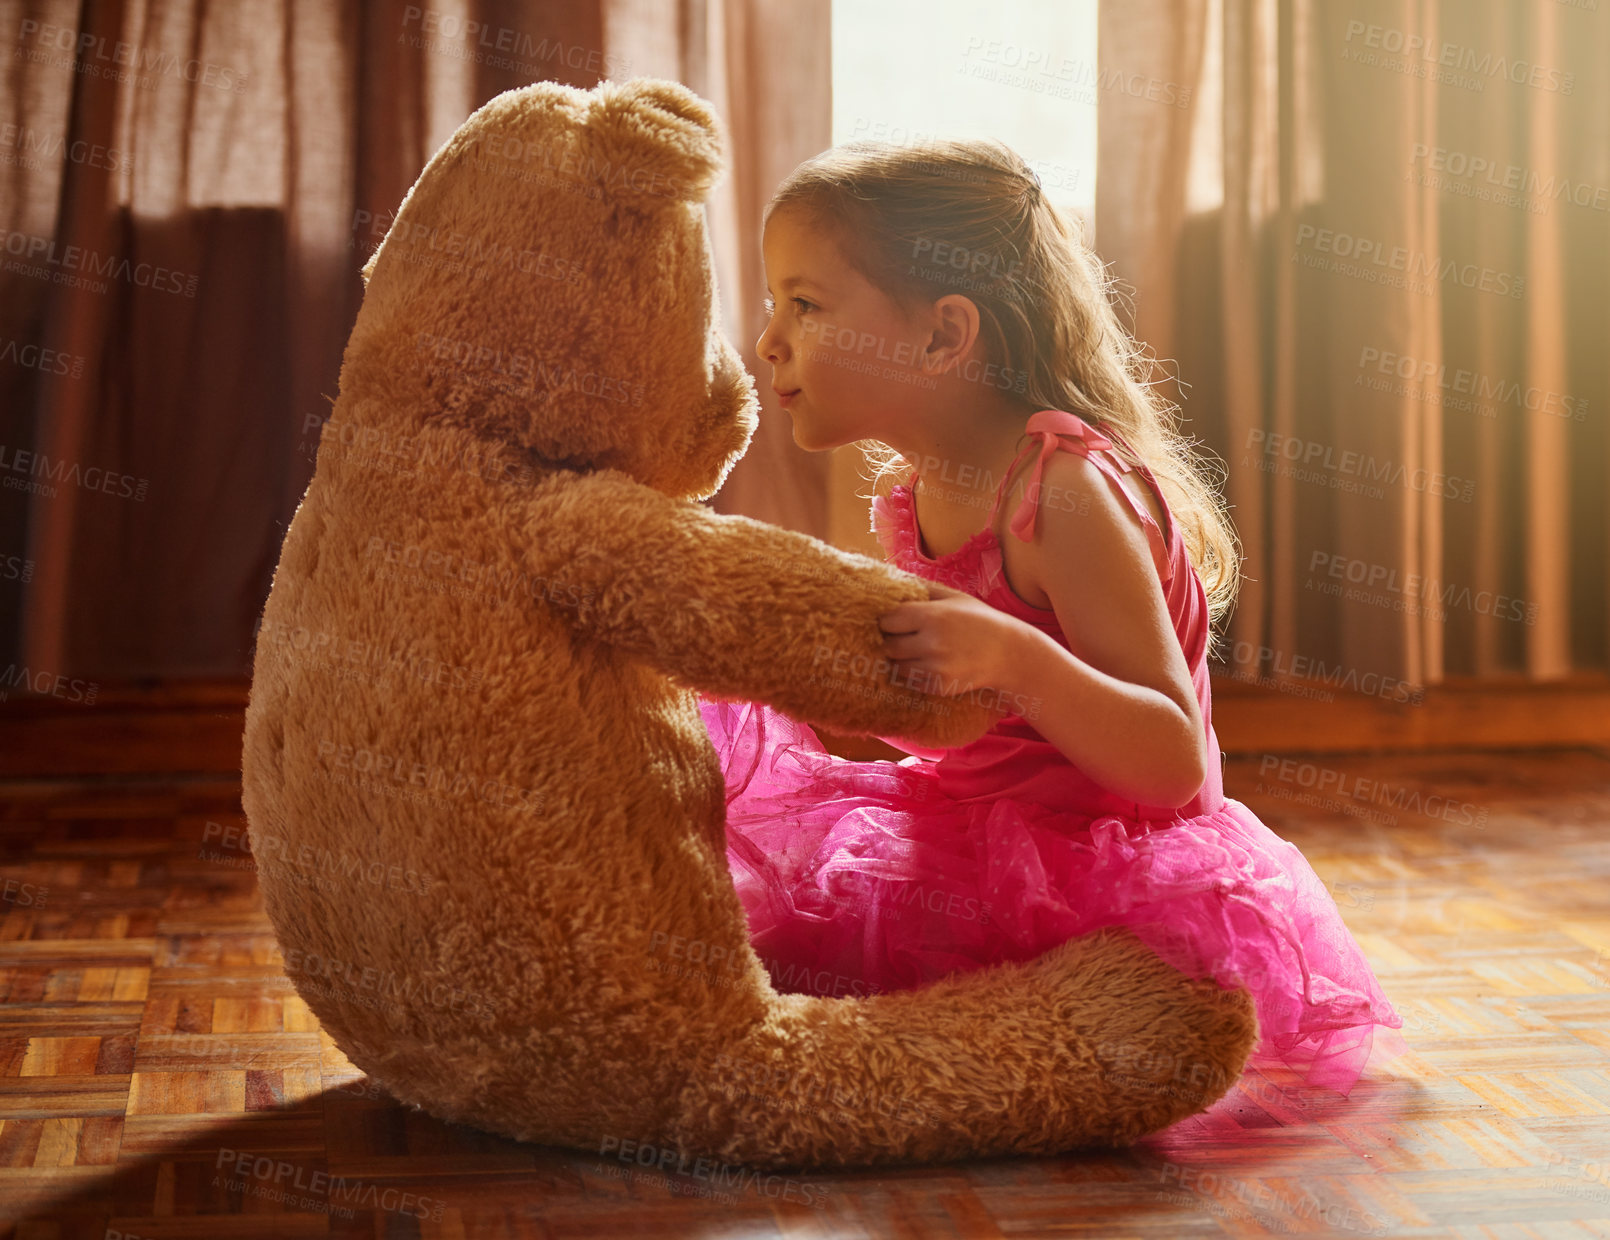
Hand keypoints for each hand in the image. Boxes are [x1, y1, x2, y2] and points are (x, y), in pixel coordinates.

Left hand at [877, 581, 1032, 716]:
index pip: (887, 620)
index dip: (887, 620)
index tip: (892, 620)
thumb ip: (922, 589)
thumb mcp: (954, 597)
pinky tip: (930, 663)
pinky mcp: (939, 686)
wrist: (1008, 654)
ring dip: (901, 658)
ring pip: (897, 666)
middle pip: (888, 645)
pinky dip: (914, 673)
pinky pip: (911, 681)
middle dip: (891, 640)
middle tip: (902, 636)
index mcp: (932, 616)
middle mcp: (931, 644)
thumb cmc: (979, 620)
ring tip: (917, 650)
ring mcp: (935, 668)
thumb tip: (892, 581)